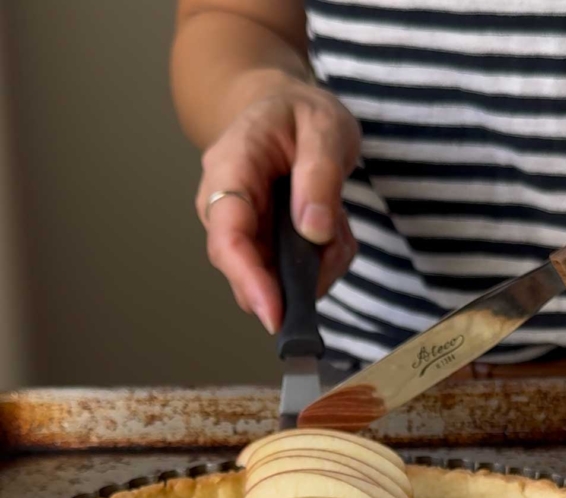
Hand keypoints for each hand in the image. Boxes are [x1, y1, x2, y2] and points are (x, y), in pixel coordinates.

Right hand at [195, 71, 360, 333]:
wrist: (284, 112)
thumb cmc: (299, 114)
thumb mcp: (323, 125)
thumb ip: (321, 174)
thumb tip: (314, 231)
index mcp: (229, 170)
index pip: (228, 236)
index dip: (249, 280)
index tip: (276, 314)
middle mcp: (224, 210)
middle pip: (246, 272)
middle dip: (299, 277)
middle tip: (338, 241)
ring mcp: (243, 235)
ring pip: (277, 282)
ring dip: (319, 266)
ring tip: (338, 221)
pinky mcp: (264, 251)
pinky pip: (296, 277)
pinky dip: (325, 262)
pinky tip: (332, 228)